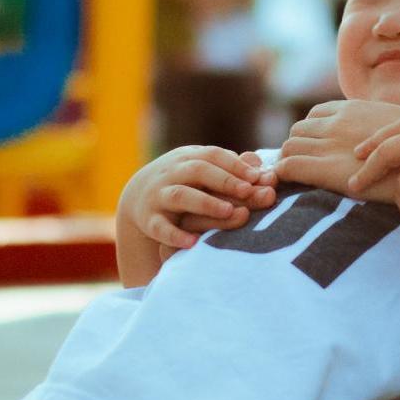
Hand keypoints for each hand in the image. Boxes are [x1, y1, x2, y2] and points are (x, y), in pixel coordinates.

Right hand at [122, 145, 276, 254]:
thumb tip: (260, 164)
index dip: (235, 165)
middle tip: (248, 191)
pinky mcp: (150, 221)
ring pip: (180, 196)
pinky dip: (175, 235)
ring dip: (205, 202)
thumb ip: (233, 170)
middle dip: (224, 180)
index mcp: (190, 158)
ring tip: (229, 211)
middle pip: (198, 170)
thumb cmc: (187, 184)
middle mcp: (173, 173)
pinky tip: (193, 243)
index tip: (257, 177)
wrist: (139, 198)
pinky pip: (160, 227)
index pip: (213, 155)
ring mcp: (159, 196)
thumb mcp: (205, 172)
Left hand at [279, 98, 399, 196]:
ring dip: (290, 160)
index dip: (314, 132)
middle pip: (298, 130)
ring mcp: (330, 144)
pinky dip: (283, 173)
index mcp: (353, 109)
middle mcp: (337, 123)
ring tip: (299, 178)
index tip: (319, 147)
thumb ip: (381, 124)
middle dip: (299, 146)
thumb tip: (378, 131)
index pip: (316, 115)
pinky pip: (289, 166)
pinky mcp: (327, 169)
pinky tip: (289, 183)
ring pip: (289, 146)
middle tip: (306, 165)